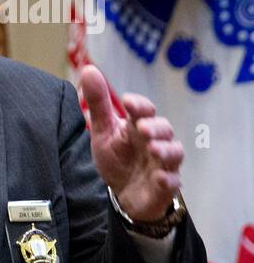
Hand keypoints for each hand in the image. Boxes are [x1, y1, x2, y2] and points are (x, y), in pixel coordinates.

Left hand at [80, 64, 182, 220]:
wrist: (123, 193)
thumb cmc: (117, 158)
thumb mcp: (104, 131)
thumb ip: (98, 103)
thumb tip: (89, 69)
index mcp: (139, 127)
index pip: (145, 110)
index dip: (138, 105)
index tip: (126, 102)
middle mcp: (155, 142)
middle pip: (164, 129)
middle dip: (155, 127)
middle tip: (142, 128)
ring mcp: (163, 164)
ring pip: (174, 153)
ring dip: (166, 149)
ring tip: (153, 149)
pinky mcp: (165, 186)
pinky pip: (173, 182)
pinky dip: (168, 179)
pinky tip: (160, 177)